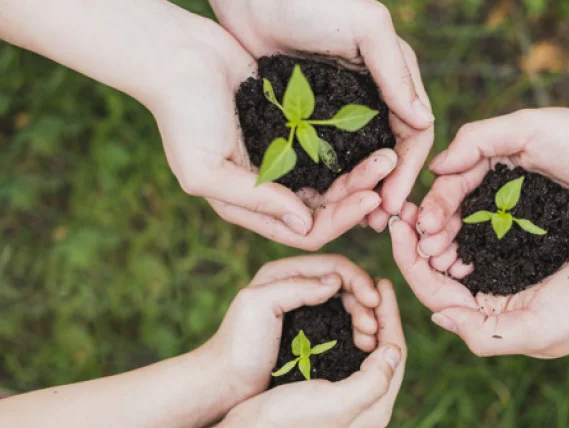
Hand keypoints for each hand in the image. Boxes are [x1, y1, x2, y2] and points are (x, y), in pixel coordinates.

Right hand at [152, 17, 400, 249]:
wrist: (179, 55)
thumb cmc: (183, 115)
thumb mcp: (206, 168)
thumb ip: (254, 200)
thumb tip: (305, 225)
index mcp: (250, 206)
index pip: (306, 230)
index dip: (341, 220)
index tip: (372, 197)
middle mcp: (271, 190)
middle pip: (328, 207)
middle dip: (359, 193)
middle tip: (389, 167)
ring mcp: (285, 160)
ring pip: (334, 179)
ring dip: (361, 171)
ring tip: (388, 153)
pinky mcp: (294, 130)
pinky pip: (331, 149)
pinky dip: (351, 149)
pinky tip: (373, 138)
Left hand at [199, 255, 382, 400]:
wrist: (225, 384)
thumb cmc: (237, 346)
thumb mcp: (258, 306)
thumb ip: (295, 287)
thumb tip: (336, 281)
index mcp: (284, 272)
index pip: (334, 264)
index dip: (358, 280)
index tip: (373, 301)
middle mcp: (297, 285)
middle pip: (345, 283)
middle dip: (365, 300)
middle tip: (373, 326)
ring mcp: (305, 308)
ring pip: (347, 303)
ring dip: (363, 316)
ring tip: (370, 338)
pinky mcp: (310, 331)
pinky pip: (342, 322)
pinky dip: (356, 329)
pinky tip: (364, 344)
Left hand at [210, 0, 435, 226]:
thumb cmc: (312, 1)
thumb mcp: (365, 27)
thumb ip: (395, 72)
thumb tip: (424, 122)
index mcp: (394, 77)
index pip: (414, 133)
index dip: (408, 171)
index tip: (394, 204)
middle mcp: (373, 97)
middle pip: (389, 154)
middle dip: (387, 189)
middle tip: (376, 223)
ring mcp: (339, 109)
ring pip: (358, 160)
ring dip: (359, 190)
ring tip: (352, 219)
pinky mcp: (308, 114)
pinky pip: (326, 154)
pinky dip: (329, 178)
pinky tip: (321, 199)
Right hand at [216, 280, 405, 427]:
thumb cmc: (289, 421)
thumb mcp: (337, 403)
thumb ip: (373, 380)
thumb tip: (395, 350)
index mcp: (376, 406)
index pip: (395, 351)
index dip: (391, 314)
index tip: (382, 283)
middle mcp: (368, 402)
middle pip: (385, 347)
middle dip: (381, 313)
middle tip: (374, 283)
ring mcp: (350, 395)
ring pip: (369, 347)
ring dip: (366, 319)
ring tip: (360, 294)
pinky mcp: (330, 387)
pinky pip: (351, 351)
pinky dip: (349, 328)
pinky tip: (342, 312)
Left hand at [391, 206, 568, 356]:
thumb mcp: (536, 331)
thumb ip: (483, 333)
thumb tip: (437, 317)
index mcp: (494, 323)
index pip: (437, 295)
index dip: (410, 263)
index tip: (395, 228)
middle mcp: (497, 301)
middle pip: (442, 273)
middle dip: (418, 244)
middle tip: (401, 210)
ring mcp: (512, 273)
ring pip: (460, 252)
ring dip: (438, 230)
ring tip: (422, 203)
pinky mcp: (528, 247)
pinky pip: (485, 233)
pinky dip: (466, 219)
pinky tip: (455, 198)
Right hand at [417, 108, 568, 258]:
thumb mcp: (532, 127)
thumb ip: (480, 138)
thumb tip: (436, 165)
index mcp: (501, 155)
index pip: (456, 180)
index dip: (437, 203)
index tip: (421, 226)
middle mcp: (509, 184)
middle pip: (462, 210)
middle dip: (440, 231)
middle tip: (425, 253)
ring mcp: (526, 213)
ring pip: (480, 233)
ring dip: (457, 248)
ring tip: (442, 267)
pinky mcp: (544, 237)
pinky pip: (507, 249)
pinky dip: (485, 259)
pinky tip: (470, 273)